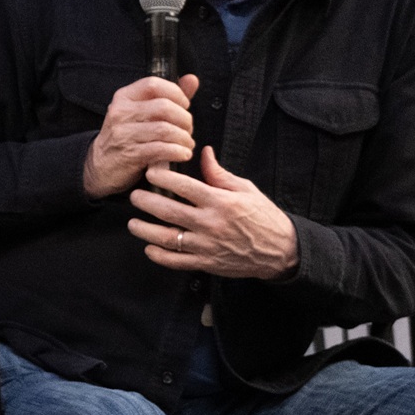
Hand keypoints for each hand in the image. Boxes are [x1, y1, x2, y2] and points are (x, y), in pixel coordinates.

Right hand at [83, 74, 198, 197]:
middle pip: (164, 107)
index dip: (175, 93)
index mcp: (124, 97)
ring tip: (187, 143)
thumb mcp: (141, 112)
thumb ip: (169, 96)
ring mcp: (123, 134)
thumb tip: (192, 79)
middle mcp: (120, 113)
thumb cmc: (127, 135)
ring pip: (165, 130)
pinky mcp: (129, 154)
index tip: (184, 105)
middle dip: (184, 119)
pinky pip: (162, 149)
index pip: (153, 84)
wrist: (102, 165)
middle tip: (188, 129)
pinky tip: (183, 154)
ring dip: (184, 138)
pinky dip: (179, 152)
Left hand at [128, 147, 299, 278]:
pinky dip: (159, 256)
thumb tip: (203, 152)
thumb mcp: (246, 189)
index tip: (149, 172)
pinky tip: (149, 247)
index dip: (163, 178)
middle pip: (169, 211)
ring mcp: (207, 245)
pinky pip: (176, 261)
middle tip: (134, 196)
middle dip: (146, 202)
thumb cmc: (263, 217)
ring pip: (167, 238)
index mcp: (221, 202)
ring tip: (133, 223)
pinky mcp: (206, 262)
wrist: (281, 250)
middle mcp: (211, 223)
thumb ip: (219, 174)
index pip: (184, 187)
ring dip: (145, 230)